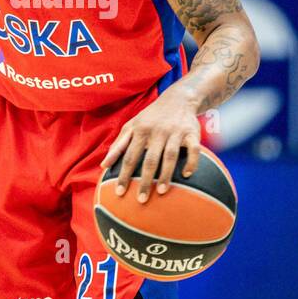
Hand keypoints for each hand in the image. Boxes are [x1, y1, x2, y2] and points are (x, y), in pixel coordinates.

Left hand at [100, 88, 201, 202]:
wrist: (178, 98)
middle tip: (141, 200)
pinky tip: (187, 175)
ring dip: (165, 174)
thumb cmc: (151, 117)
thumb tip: (103, 165)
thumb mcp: (131, 125)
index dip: (124, 175)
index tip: (119, 192)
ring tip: (161, 191)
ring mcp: (175, 132)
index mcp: (140, 130)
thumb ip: (118, 145)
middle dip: (144, 180)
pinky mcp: (192, 133)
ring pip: (170, 156)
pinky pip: (193, 149)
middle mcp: (157, 131)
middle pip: (150, 159)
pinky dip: (191, 162)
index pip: (129, 156)